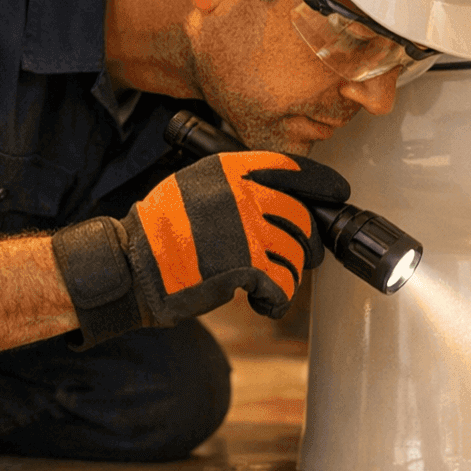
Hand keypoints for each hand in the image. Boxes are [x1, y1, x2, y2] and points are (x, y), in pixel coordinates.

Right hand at [50, 151, 349, 346]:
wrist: (132, 267)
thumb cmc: (159, 230)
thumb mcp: (193, 185)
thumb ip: (234, 182)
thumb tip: (280, 193)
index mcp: (231, 169)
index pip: (294, 168)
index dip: (323, 184)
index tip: (337, 194)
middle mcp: (243, 194)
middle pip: (303, 220)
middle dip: (306, 245)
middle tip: (296, 258)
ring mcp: (247, 230)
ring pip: (297, 256)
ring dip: (288, 275)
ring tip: (268, 283)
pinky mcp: (246, 267)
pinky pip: (283, 286)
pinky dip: (276, 301)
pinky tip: (261, 303)